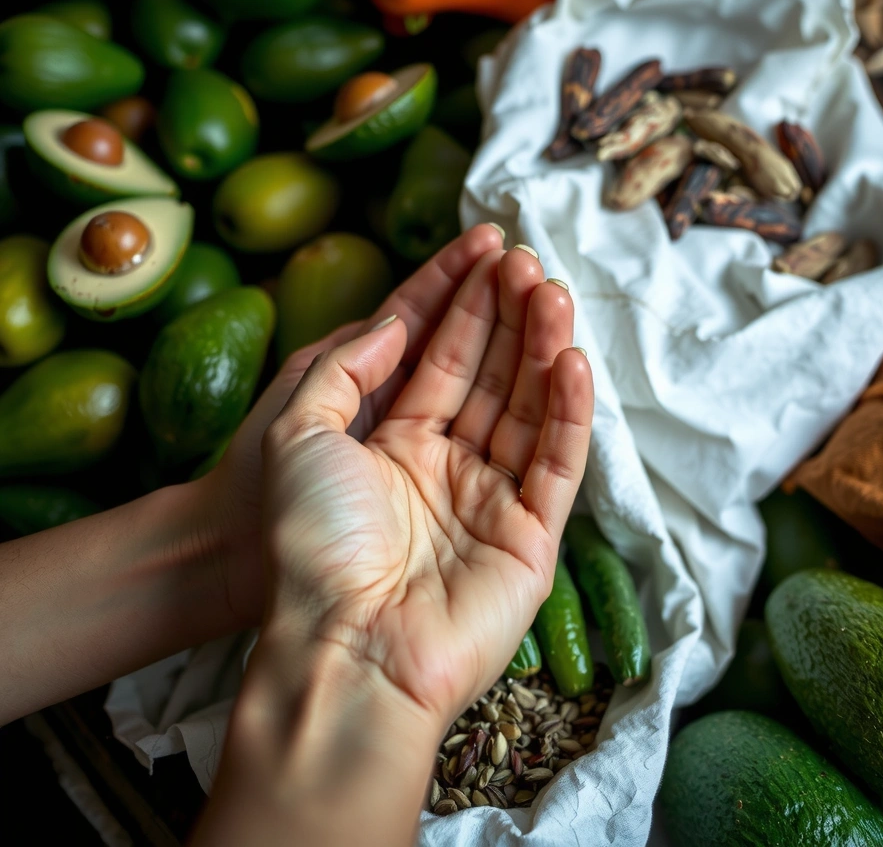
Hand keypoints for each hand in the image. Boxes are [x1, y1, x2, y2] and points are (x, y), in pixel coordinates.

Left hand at [261, 246, 593, 725]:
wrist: (341, 647)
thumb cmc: (307, 543)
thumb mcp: (298, 433)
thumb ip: (343, 369)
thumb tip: (391, 320)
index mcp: (394, 443)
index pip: (440, 356)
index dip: (464, 302)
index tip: (489, 248)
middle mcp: (447, 466)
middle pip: (491, 375)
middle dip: (509, 316)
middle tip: (530, 261)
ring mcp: (492, 500)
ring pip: (530, 410)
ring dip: (544, 350)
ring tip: (555, 293)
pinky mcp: (531, 537)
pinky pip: (558, 464)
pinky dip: (571, 414)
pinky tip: (572, 361)